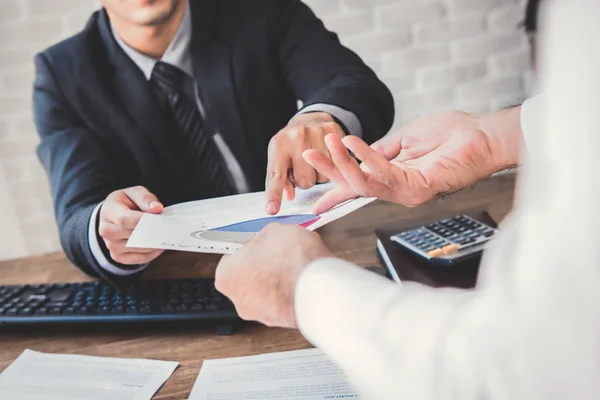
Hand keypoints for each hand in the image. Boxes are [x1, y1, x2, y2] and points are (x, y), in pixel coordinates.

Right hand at [98, 186, 164, 264]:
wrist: (112, 216)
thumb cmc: (126, 203)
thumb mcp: (134, 193)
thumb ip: (145, 198)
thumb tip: (157, 208)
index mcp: (108, 211)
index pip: (126, 220)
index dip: (144, 221)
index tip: (161, 219)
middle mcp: (106, 231)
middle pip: (134, 235)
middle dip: (154, 232)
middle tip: (169, 228)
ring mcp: (111, 246)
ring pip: (139, 248)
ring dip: (155, 243)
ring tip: (165, 234)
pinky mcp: (118, 257)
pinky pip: (140, 258)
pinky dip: (153, 253)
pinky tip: (159, 244)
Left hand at [215, 223, 332, 327]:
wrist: (319, 288)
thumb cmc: (293, 262)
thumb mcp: (274, 230)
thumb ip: (264, 237)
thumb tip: (268, 238)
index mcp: (226, 276)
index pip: (232, 257)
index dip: (249, 248)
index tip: (260, 244)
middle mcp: (238, 300)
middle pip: (247, 276)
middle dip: (262, 265)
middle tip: (279, 254)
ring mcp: (259, 314)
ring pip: (265, 291)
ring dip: (277, 280)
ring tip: (294, 266)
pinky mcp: (280, 321)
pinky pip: (282, 302)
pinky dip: (289, 292)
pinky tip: (300, 279)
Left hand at [265, 112, 345, 214]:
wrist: (310, 119)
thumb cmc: (291, 143)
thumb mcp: (280, 157)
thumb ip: (282, 180)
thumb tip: (288, 196)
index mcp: (279, 145)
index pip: (276, 175)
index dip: (274, 194)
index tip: (272, 209)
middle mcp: (297, 137)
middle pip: (304, 182)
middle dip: (303, 180)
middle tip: (302, 166)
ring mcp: (316, 133)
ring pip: (322, 177)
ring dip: (318, 174)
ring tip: (315, 160)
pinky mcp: (333, 131)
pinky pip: (336, 165)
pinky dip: (332, 166)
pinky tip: (327, 155)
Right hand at [303, 108, 522, 212]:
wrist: (482, 135)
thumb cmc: (451, 135)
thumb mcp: (405, 139)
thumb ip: (380, 149)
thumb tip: (357, 152)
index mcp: (394, 178)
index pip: (358, 187)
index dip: (334, 192)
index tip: (312, 203)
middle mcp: (398, 189)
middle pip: (354, 186)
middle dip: (329, 171)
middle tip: (309, 152)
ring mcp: (407, 191)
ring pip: (363, 183)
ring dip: (342, 163)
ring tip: (329, 141)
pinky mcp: (417, 187)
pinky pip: (383, 173)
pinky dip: (365, 157)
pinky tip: (352, 141)